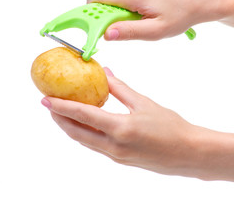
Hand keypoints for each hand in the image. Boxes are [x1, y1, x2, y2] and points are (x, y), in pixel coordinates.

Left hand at [41, 68, 233, 189]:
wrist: (188, 152)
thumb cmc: (170, 126)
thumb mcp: (144, 103)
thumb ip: (121, 89)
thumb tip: (106, 73)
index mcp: (120, 128)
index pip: (83, 115)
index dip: (62, 107)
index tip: (45, 99)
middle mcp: (113, 146)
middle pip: (77, 132)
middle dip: (60, 119)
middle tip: (50, 106)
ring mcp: (116, 156)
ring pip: (85, 141)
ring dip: (71, 127)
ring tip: (63, 114)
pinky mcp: (120, 160)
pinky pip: (96, 146)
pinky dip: (86, 134)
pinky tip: (88, 124)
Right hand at [87, 0, 224, 40]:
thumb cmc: (182, 14)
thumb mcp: (155, 31)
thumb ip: (128, 32)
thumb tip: (106, 34)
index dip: (90, 15)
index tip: (95, 29)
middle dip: (107, 16)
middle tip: (127, 27)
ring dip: (120, 12)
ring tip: (142, 19)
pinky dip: (127, 5)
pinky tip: (144, 11)